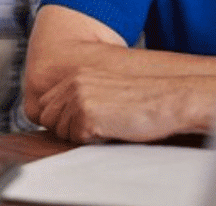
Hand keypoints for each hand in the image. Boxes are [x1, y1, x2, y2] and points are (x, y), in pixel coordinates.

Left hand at [32, 68, 215, 143]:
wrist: (169, 99)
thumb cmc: (142, 101)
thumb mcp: (104, 91)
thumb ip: (80, 98)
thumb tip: (58, 119)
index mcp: (76, 75)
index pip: (46, 104)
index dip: (61, 120)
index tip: (81, 124)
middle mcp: (73, 83)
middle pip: (47, 118)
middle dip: (66, 129)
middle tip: (95, 128)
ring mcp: (78, 97)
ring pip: (61, 130)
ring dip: (81, 135)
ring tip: (108, 126)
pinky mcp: (86, 113)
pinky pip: (76, 137)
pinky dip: (93, 139)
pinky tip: (113, 129)